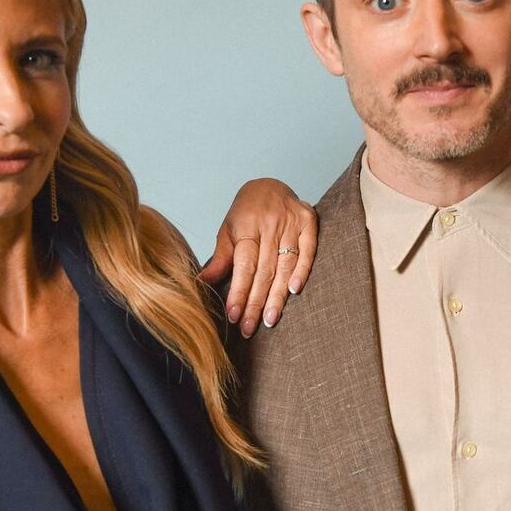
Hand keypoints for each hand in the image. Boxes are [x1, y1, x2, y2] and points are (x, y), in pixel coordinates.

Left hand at [197, 179, 317, 336]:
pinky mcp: (308, 220)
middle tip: (249, 327)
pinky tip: (294, 290)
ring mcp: (291, 222)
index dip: (239, 292)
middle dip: (256, 302)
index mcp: (247, 226)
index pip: (243, 266)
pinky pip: (308, 249)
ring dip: (278, 295)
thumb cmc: (246, 212)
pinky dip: (302, 270)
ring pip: (285, 265)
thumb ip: (221, 259)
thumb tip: (201, 283)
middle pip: (264, 270)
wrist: (269, 184)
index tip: (234, 315)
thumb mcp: (228, 231)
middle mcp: (270, 223)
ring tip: (270, 319)